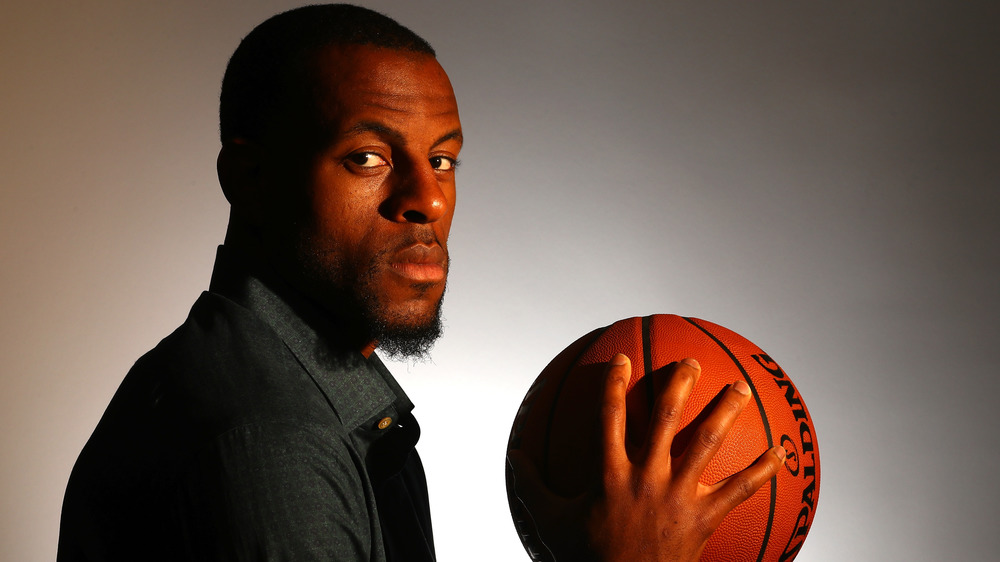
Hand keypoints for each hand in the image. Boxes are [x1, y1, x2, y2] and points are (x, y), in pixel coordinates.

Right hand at [508, 354, 786, 560]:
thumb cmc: (585, 559)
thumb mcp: (550, 523)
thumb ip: (532, 487)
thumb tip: (514, 456)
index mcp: (609, 474)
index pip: (609, 416)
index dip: (614, 383)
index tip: (622, 359)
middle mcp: (646, 477)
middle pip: (664, 418)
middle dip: (679, 384)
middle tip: (692, 363)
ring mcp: (678, 496)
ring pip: (707, 444)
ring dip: (727, 412)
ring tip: (742, 388)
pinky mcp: (705, 518)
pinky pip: (740, 489)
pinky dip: (763, 470)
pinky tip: (783, 452)